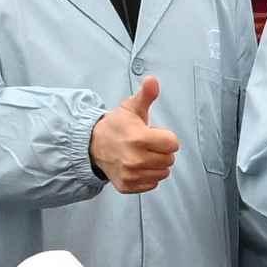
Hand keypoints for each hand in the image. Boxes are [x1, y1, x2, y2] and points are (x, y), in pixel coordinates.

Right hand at [88, 75, 175, 192]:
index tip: (154, 134)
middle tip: (147, 145)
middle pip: (169, 159)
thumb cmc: (116, 126)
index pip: (173, 144)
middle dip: (162, 151)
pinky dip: (148, 176)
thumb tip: (153, 80)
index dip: (166, 137)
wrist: (93, 145)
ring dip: (156, 164)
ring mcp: (130, 175)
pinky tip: (137, 166)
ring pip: (163, 173)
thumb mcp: (131, 108)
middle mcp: (135, 159)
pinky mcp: (127, 186)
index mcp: (139, 138)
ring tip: (142, 154)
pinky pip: (152, 184)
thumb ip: (146, 95)